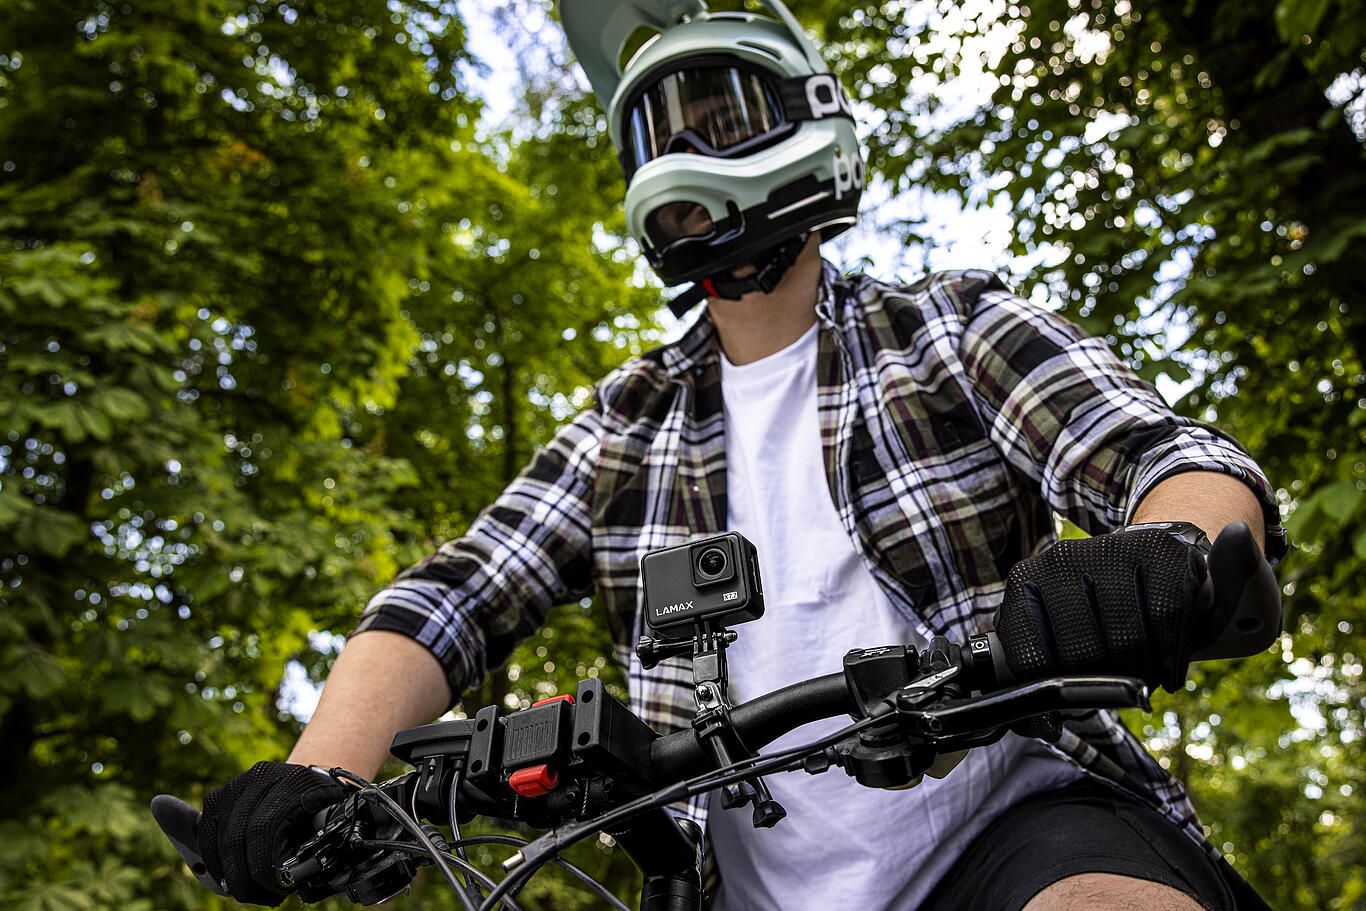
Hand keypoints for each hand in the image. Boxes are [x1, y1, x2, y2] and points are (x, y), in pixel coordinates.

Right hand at [198, 761, 348, 905]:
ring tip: (251, 890)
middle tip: (264, 897)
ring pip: (217, 838)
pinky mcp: (219, 794)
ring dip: (228, 873)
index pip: (264, 829)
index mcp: (294, 780)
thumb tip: (304, 889)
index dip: (264, 868)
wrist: (310, 782)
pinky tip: (231, 877)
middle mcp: (261, 776)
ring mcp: (237, 783)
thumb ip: (319, 849)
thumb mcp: (332, 823)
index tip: (278, 890)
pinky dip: (214, 861)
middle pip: (235, 836)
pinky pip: (205, 833)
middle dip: (244, 878)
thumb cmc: (323, 808)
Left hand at [993, 525, 1211, 691]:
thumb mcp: (1059, 629)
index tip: (1075, 695)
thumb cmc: (1101, 606)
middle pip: (1081, 654)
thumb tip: (1036, 723)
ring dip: (1142, 673)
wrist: (1151, 555)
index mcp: (1025, 582)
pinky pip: (1166, 622)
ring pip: (1126, 642)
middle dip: (1104, 682)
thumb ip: (1038, 668)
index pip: (1031, 659)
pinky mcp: (1159, 552)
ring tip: (1144, 673)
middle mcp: (1061, 560)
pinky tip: (1168, 665)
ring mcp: (1109, 550)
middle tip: (1117, 684)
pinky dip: (1171, 657)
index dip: (1057, 690)